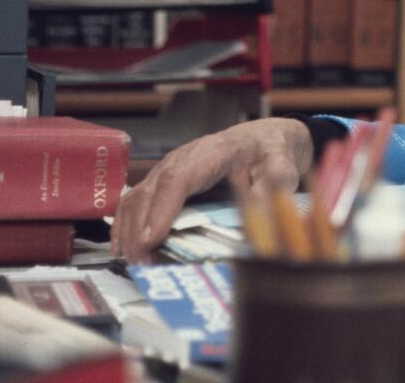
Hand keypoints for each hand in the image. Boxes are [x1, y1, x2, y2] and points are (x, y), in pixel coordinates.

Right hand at [110, 117, 313, 262]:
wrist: (263, 140)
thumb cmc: (270, 152)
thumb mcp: (282, 164)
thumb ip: (276, 180)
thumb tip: (259, 202)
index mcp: (214, 152)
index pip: (179, 178)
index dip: (162, 209)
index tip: (152, 239)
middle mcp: (183, 158)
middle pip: (151, 191)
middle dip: (141, 230)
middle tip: (143, 264)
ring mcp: (169, 168)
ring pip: (136, 197)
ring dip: (128, 232)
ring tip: (134, 263)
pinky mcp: (163, 180)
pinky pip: (135, 201)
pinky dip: (124, 225)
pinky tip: (123, 249)